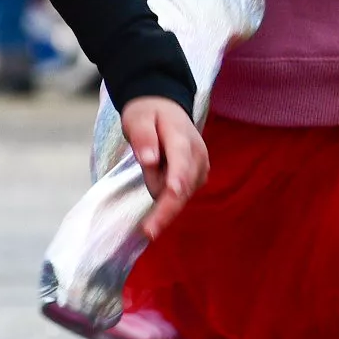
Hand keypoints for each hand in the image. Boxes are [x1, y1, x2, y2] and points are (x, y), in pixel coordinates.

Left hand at [120, 96, 208, 240]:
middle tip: (147, 231)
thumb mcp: (138, 118)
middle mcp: (197, 156)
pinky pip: (181, 194)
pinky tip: (158, 174)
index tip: (168, 201)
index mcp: (182, 139)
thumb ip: (143, 137)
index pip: (180, 168)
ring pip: (182, 195)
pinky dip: (166, 193)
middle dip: (165, 211)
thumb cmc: (148, 113)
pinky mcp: (198, 177)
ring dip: (162, 195)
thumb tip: (149, 160)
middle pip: (183, 190)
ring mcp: (200, 167)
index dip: (175, 188)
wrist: (166, 107)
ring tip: (149, 165)